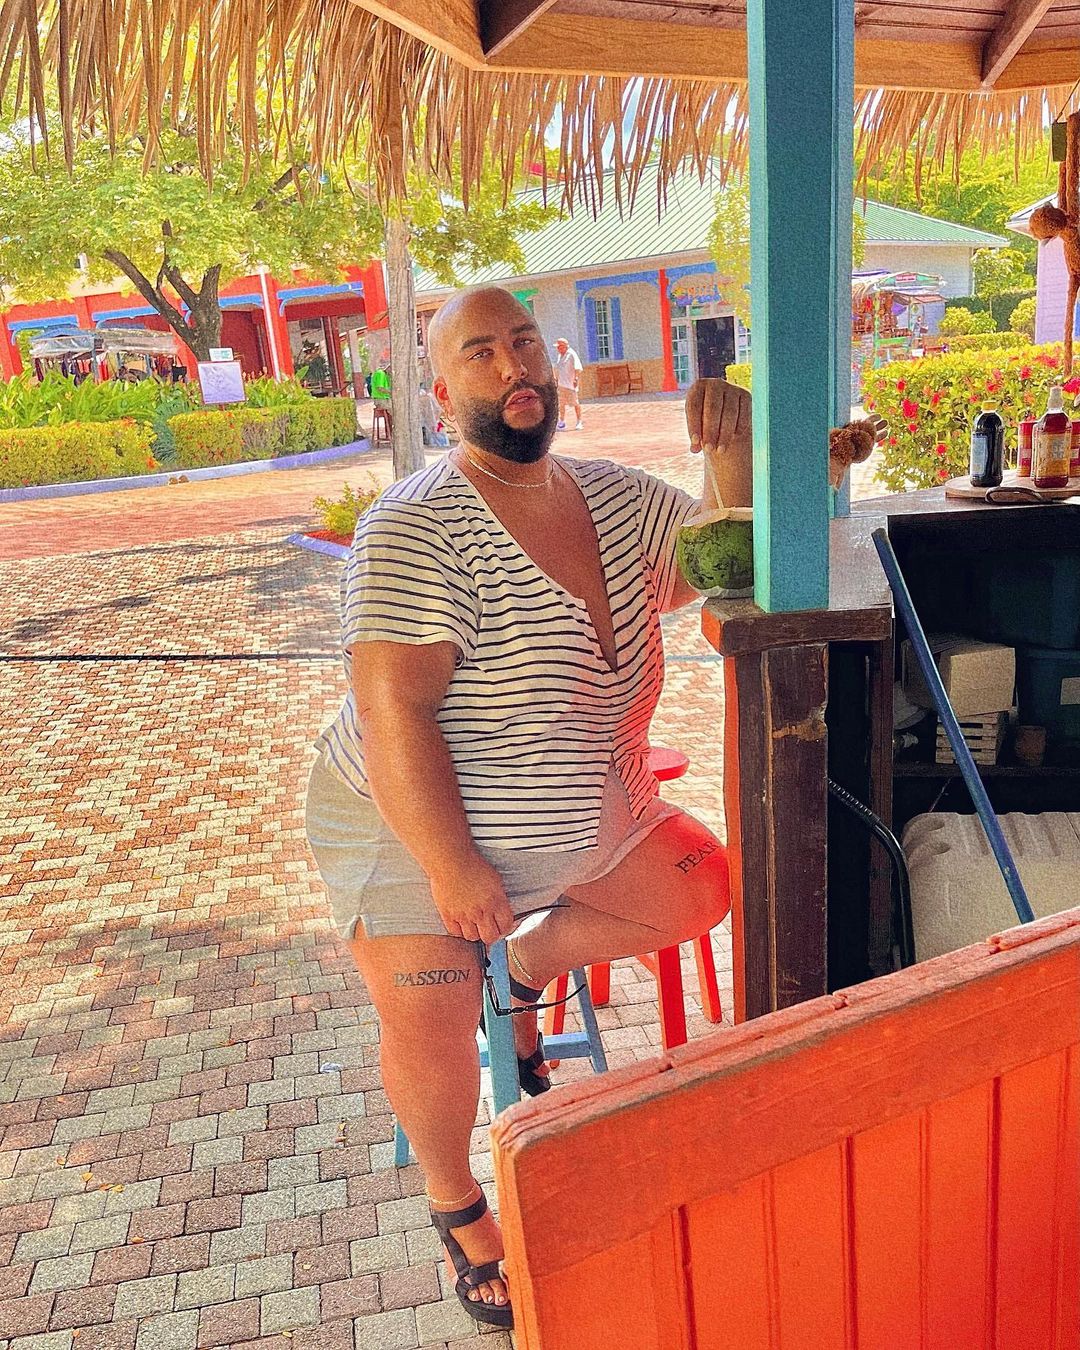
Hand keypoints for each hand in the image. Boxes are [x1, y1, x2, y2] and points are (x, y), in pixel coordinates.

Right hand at [428, 856, 515, 944]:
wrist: (451, 860)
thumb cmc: (473, 865)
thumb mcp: (495, 880)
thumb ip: (500, 899)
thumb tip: (502, 913)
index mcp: (496, 901)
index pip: (506, 927)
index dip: (504, 928)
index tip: (501, 926)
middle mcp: (481, 910)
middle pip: (490, 937)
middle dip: (490, 934)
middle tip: (487, 928)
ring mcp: (464, 914)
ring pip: (472, 937)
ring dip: (474, 932)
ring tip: (472, 924)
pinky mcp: (448, 914)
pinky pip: (456, 933)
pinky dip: (459, 930)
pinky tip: (460, 921)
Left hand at [685, 378, 752, 509]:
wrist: (728, 428)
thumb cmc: (708, 435)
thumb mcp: (699, 435)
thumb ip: (695, 438)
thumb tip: (693, 455)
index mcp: (696, 389)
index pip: (693, 405)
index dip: (693, 426)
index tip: (695, 448)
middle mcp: (715, 384)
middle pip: (712, 407)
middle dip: (710, 430)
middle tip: (708, 451)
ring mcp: (733, 389)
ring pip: (729, 411)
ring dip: (723, 433)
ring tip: (718, 451)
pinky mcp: (749, 397)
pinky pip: (744, 414)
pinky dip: (738, 429)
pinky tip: (734, 441)